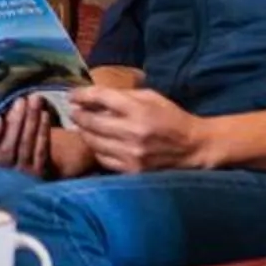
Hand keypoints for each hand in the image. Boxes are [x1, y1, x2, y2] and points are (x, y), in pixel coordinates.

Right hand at [0, 102, 94, 178]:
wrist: (20, 170)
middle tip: (21, 101)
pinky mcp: (38, 174)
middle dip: (15, 122)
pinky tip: (45, 114)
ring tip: (35, 100)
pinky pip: (41, 151)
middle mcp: (1, 172)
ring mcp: (20, 175)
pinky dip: (43, 132)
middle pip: (7, 148)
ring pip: (26, 146)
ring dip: (31, 121)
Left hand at [67, 86, 209, 173]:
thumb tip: (93, 96)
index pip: (101, 98)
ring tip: (82, 126)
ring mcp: (131, 154)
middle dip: (77, 115)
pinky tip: (97, 143)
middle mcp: (133, 132)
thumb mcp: (151, 97)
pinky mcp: (132, 170)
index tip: (72, 95)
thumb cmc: (171, 117)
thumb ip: (123, 96)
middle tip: (73, 111)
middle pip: (91, 121)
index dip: (82, 95)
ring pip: (94, 142)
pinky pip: (103, 159)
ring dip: (84, 132)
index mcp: (139, 109)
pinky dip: (96, 149)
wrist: (194, 147)